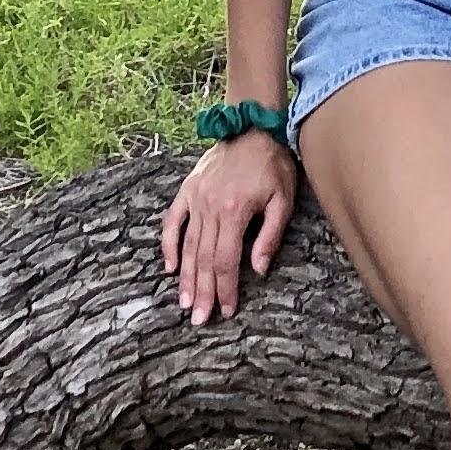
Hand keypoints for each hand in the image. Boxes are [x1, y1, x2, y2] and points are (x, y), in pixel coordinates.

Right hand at [160, 132, 300, 323]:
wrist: (252, 128)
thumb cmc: (272, 166)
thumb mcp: (282, 200)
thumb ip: (269, 236)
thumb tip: (258, 269)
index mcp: (234, 212)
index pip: (226, 260)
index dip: (226, 288)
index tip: (227, 310)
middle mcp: (210, 208)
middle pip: (203, 259)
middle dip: (203, 293)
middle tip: (200, 320)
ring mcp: (195, 199)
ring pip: (188, 246)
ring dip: (186, 278)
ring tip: (185, 304)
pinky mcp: (187, 191)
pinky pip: (172, 222)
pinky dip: (168, 245)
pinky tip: (169, 268)